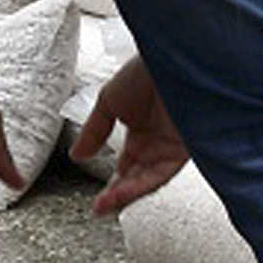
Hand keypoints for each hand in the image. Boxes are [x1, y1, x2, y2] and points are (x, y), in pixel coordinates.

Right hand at [74, 54, 191, 216]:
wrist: (171, 54)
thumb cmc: (145, 68)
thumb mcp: (109, 101)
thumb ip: (94, 131)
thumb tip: (77, 155)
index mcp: (142, 132)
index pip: (128, 168)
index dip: (112, 185)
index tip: (95, 201)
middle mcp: (159, 144)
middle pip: (138, 178)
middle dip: (117, 195)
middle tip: (99, 208)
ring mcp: (173, 146)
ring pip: (149, 180)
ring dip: (127, 195)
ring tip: (105, 206)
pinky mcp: (186, 147)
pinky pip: (162, 174)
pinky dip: (140, 185)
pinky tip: (123, 193)